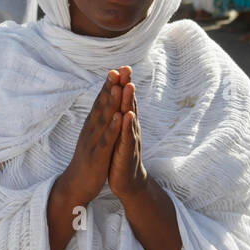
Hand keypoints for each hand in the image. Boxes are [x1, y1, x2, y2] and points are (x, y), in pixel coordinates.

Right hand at [61, 69, 128, 204]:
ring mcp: (93, 142)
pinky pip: (106, 140)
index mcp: (92, 125)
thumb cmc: (87, 160)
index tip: (117, 69)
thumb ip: (97, 122)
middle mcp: (91, 130)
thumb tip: (101, 106)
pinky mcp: (97, 156)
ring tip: (118, 87)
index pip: (100, 102)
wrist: (75, 185)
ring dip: (111, 103)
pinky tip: (118, 117)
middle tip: (118, 70)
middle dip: (111, 87)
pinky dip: (112, 128)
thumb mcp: (92, 138)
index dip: (108, 86)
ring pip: (103, 119)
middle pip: (101, 105)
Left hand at [106, 68, 148, 201]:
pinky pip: (127, 138)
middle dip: (127, 86)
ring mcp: (130, 140)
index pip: (124, 100)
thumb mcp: (118, 133)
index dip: (122, 84)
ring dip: (129, 102)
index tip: (119, 67)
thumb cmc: (121, 155)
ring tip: (129, 86)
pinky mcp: (127, 153)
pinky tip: (127, 116)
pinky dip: (127, 126)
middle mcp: (130, 128)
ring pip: (130, 117)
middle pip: (129, 103)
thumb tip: (118, 98)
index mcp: (125, 123)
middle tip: (126, 69)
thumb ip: (120, 116)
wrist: (128, 182)